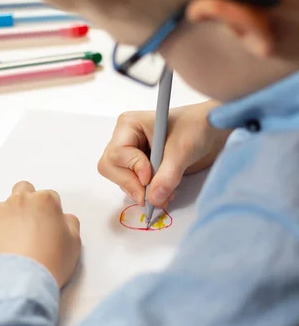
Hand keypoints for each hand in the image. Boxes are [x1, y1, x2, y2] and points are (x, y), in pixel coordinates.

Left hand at [0, 182, 80, 287]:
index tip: (49, 226)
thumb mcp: (74, 243)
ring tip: (13, 246)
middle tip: (30, 225)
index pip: (49, 196)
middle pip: (22, 190)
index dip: (50, 211)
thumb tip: (63, 219)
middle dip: (26, 202)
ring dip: (8, 220)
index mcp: (44, 201)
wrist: (19, 281)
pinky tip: (0, 252)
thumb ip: (70, 224)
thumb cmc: (50, 262)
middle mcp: (19, 200)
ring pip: (2, 208)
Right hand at [98, 101, 230, 207]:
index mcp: (128, 125)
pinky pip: (134, 187)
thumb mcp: (182, 149)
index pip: (116, 153)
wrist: (214, 132)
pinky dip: (148, 195)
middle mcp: (125, 139)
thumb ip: (167, 175)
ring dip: (142, 192)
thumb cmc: (198, 127)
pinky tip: (165, 193)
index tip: (150, 177)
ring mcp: (132, 155)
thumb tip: (153, 199)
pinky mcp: (142, 169)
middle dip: (131, 184)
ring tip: (166, 195)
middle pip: (111, 169)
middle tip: (151, 196)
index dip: (132, 168)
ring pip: (122, 181)